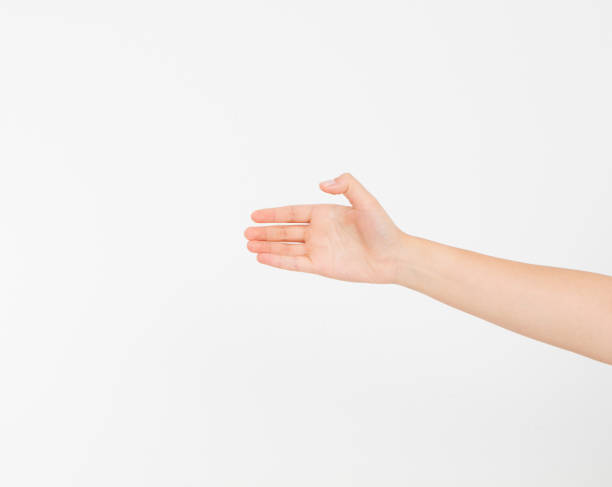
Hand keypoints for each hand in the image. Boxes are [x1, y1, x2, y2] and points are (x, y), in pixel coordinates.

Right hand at [244, 173, 406, 282]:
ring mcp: (319, 249)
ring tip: (248, 244)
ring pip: (286, 247)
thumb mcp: (367, 200)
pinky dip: (278, 260)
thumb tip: (320, 184)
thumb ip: (346, 185)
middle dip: (265, 232)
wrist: (394, 256)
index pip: (293, 212)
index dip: (274, 214)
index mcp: (326, 214)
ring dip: (267, 246)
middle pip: (285, 231)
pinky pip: (295, 262)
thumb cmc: (383, 228)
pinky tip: (263, 258)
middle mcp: (319, 231)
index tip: (255, 214)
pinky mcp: (321, 266)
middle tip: (245, 232)